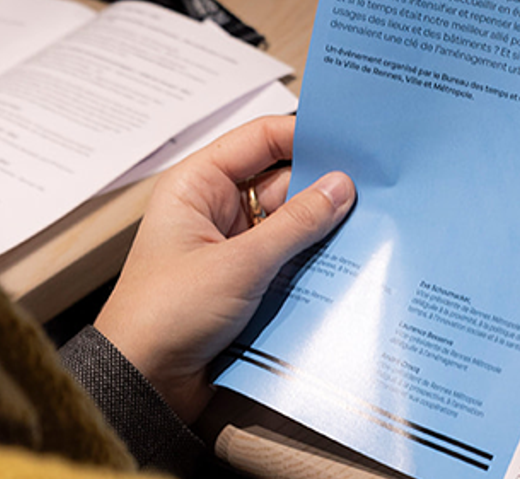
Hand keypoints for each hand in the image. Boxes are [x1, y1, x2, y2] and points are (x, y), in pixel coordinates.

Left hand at [93, 116, 354, 422]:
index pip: (261, 139)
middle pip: (282, 181)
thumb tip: (341, 187)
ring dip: (323, 227)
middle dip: (324, 187)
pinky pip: (289, 255)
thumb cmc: (167, 314)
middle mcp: (216, 207)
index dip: (306, 135)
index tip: (353, 142)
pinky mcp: (246, 278)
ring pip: (290, 221)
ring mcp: (232, 244)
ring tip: (374, 223)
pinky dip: (314, 258)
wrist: (142, 383)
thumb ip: (296, 224)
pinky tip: (351, 260)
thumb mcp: (239, 265)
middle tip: (376, 188)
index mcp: (198, 184)